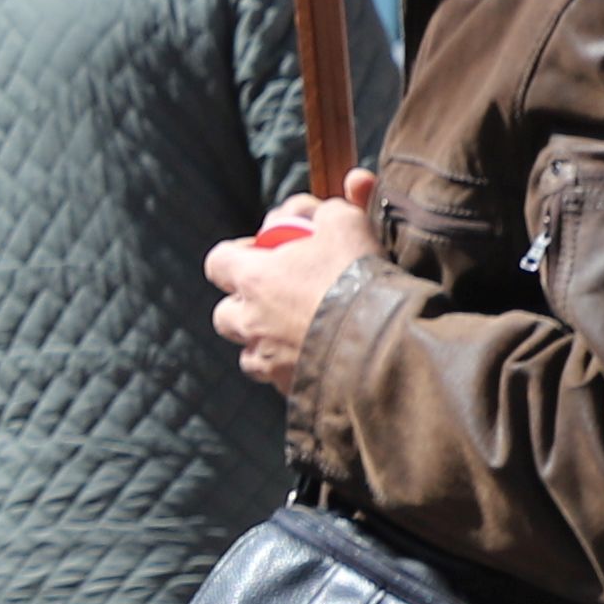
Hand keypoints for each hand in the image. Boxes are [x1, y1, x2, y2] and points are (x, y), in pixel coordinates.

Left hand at [208, 172, 382, 390]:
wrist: (386, 342)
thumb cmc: (358, 276)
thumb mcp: (344, 223)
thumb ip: (320, 212)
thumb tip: (310, 212)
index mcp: (253, 281)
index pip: (217, 263)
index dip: (235, 255)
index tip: (260, 252)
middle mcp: (251, 324)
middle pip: (225, 315)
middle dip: (243, 305)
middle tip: (276, 297)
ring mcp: (269, 363)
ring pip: (250, 355)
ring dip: (265, 343)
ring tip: (296, 333)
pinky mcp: (292, 391)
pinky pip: (281, 381)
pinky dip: (293, 370)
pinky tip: (321, 359)